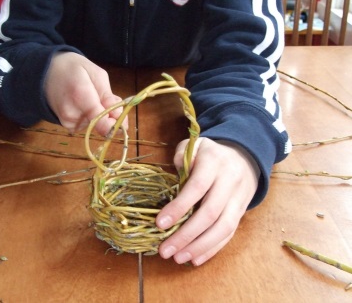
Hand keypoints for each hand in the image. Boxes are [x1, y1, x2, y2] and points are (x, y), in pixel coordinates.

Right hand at [44, 52, 125, 134]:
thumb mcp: (97, 74)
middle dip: (110, 115)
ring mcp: (67, 121)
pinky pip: (88, 126)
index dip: (115, 125)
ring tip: (89, 97)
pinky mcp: (67, 126)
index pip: (100, 121)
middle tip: (104, 98)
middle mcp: (71, 113)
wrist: (46, 73)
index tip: (122, 121)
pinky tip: (83, 105)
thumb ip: (108, 96)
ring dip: (100, 114)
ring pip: (96, 125)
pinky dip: (91, 118)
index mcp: (80, 95)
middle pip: (101, 124)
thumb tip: (119, 116)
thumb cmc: (74, 69)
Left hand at [156, 138, 259, 265]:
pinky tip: (195, 258)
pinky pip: (230, 234)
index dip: (179, 207)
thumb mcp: (195, 145)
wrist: (244, 157)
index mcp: (215, 162)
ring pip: (223, 227)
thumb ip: (182, 155)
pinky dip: (212, 248)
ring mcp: (239, 199)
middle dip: (186, 235)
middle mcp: (230, 181)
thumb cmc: (210, 154)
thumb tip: (175, 173)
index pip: (197, 187)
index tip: (160, 224)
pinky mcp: (242, 212)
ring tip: (178, 258)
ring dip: (200, 246)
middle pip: (210, 213)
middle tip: (165, 250)